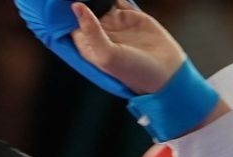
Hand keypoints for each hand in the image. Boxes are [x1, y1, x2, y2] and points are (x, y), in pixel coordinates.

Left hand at [67, 1, 184, 94]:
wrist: (167, 73)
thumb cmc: (135, 72)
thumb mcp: (108, 55)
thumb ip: (91, 31)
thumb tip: (76, 6)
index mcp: (88, 45)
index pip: (69, 21)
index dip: (65, 8)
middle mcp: (98, 32)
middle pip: (83, 8)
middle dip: (82, 0)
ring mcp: (113, 22)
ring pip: (98, 1)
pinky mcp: (128, 14)